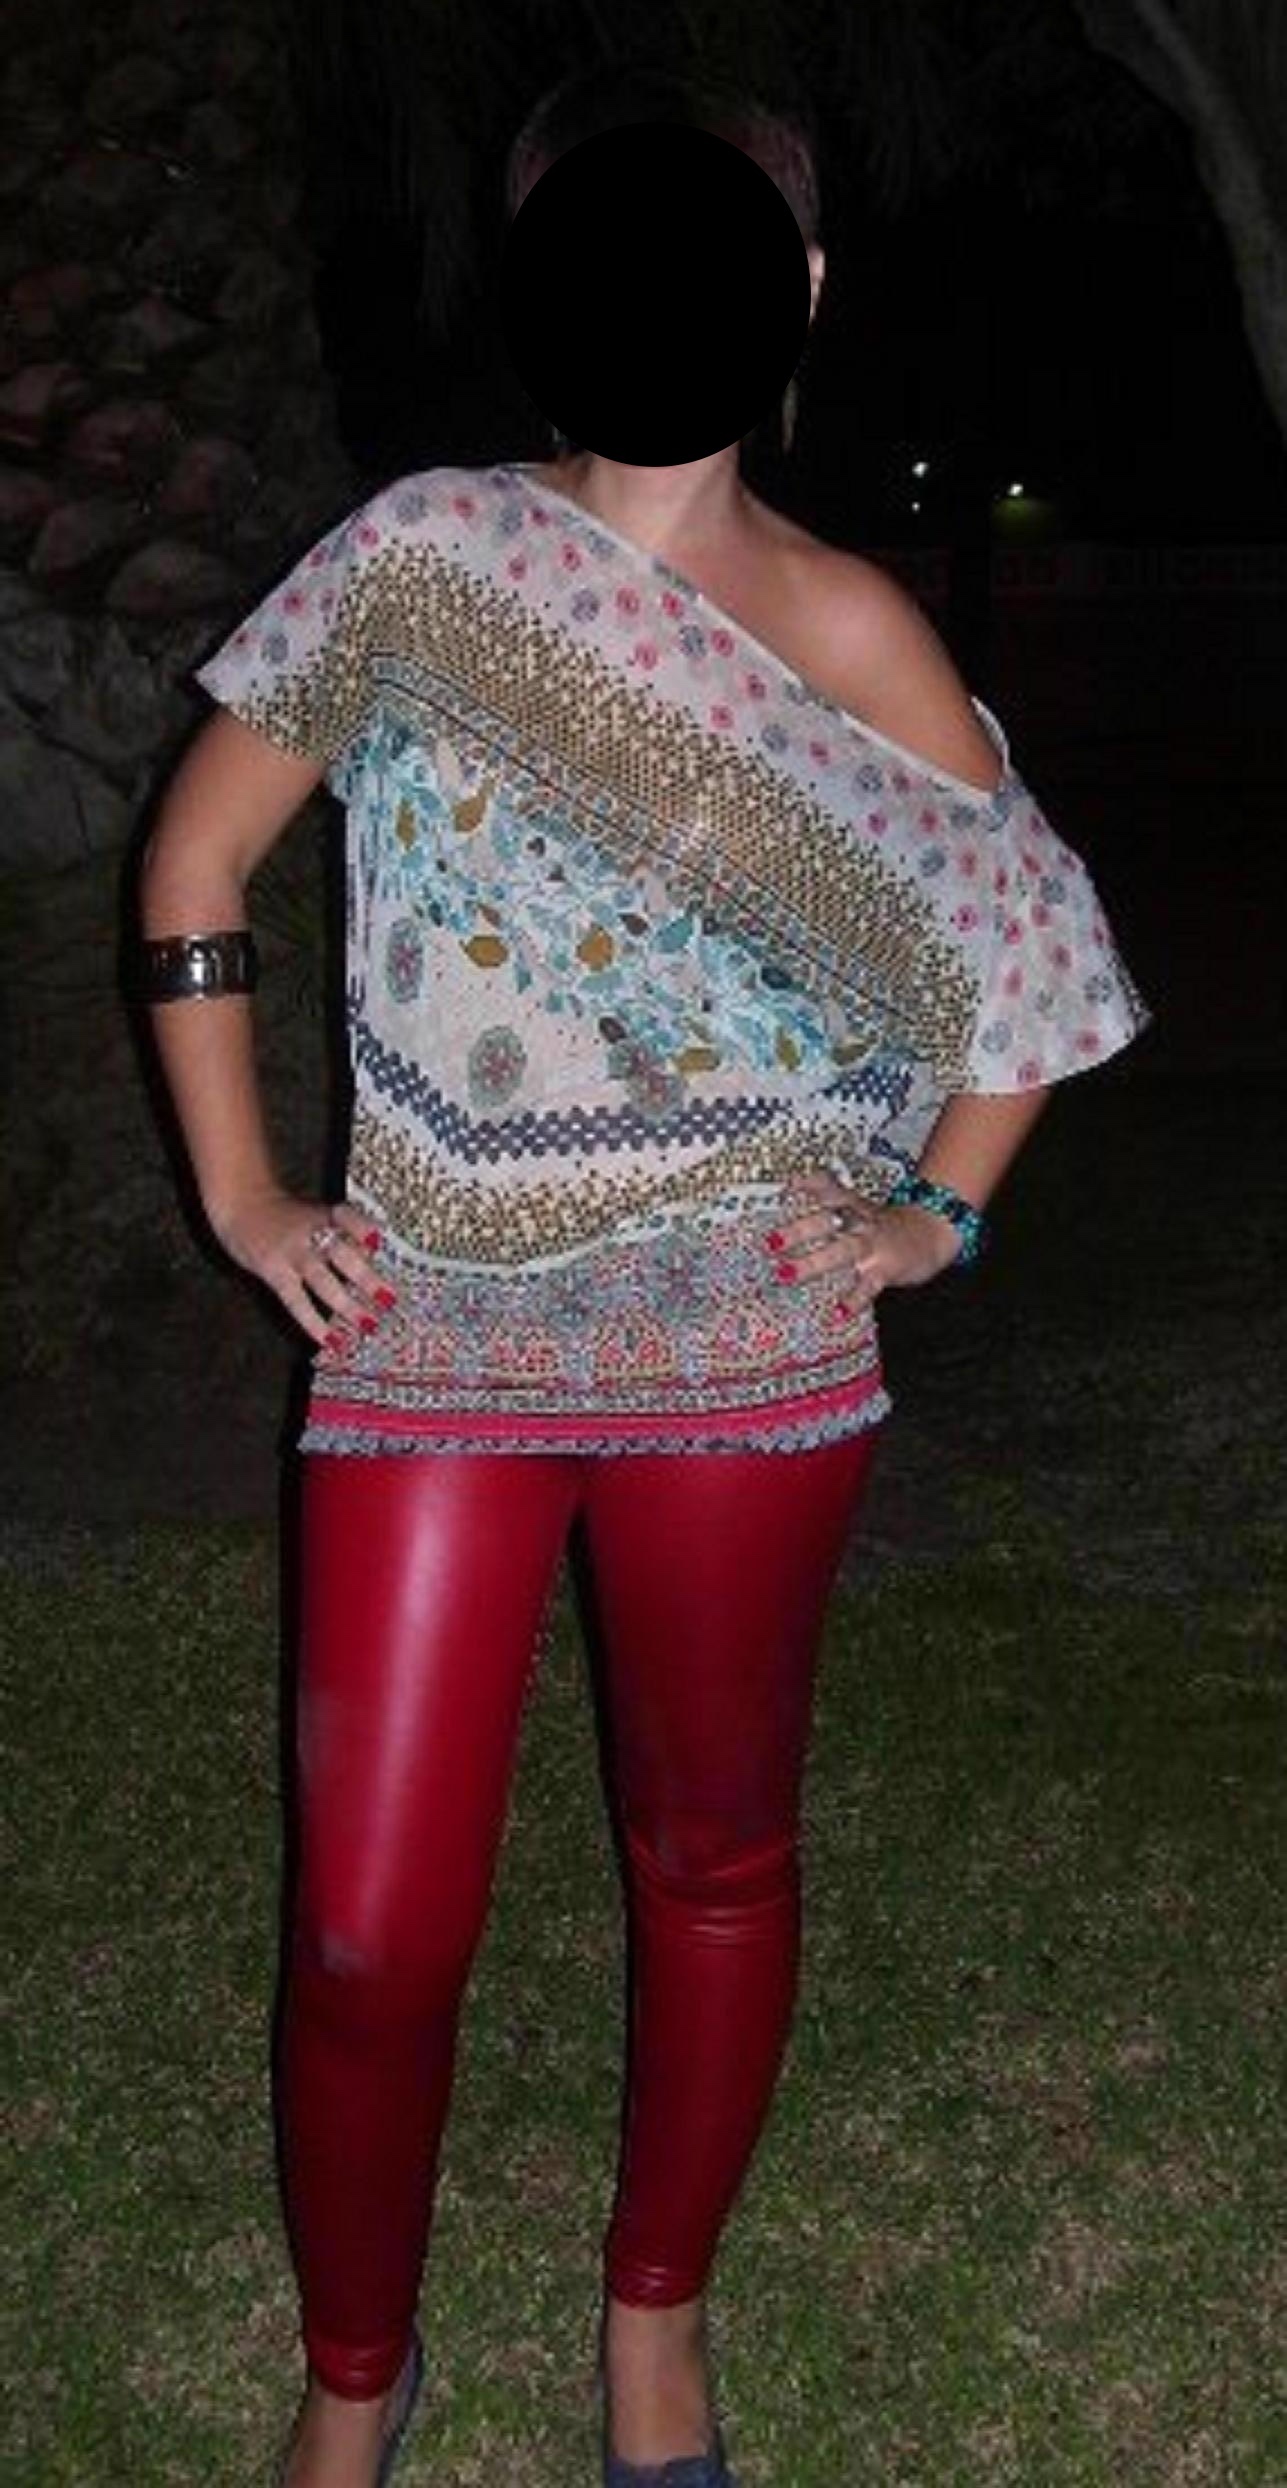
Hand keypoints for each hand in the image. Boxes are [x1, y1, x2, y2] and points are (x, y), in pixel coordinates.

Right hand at [208, 1186, 398, 1348]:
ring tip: (367, 1324)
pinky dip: (314, 1323)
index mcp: (324, 1214)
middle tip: (388, 1299)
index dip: (363, 1229)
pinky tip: (329, 1340)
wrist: (239, 1204)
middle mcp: (310, 1231)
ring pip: (322, 1280)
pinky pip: (296, 1300)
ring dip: (347, 1305)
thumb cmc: (283, 1214)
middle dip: (366, 1278)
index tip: (380, 1243)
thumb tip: (373, 1261)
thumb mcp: (314, 1213)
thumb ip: (341, 1234)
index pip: (347, 1217)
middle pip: (341, 1253)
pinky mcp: (273, 1271)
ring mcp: (291, 1252)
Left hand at [763, 1169, 961, 1307]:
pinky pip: (868, 1285)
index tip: (786, 1187)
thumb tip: (788, 1213)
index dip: (808, 1185)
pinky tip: (837, 1311)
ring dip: (813, 1262)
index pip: (829, 1189)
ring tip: (787, 1274)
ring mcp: (873, 1245)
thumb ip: (830, 1209)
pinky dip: (853, 1299)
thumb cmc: (885, 1226)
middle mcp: (860, 1221)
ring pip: (842, 1250)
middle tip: (771, 1241)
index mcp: (852, 1205)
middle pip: (828, 1220)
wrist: (932, 1232)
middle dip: (798, 1230)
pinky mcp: (886, 1269)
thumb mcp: (859, 1209)